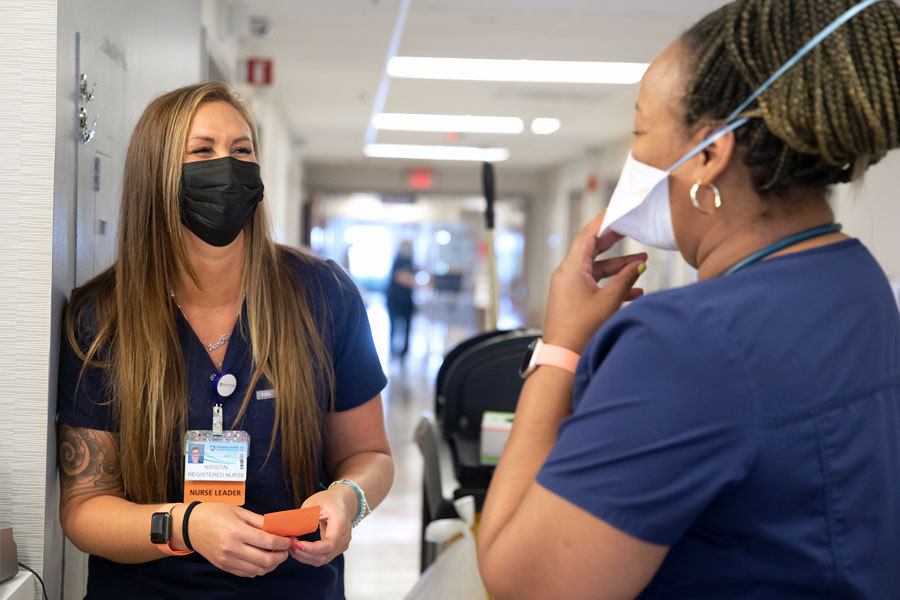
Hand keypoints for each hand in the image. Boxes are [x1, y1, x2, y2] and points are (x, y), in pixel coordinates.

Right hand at [187, 502, 292, 577]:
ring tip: (276, 554)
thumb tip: (279, 527)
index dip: (284, 542)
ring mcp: (228, 560)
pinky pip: (247, 573)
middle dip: (282, 556)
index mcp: (237, 531)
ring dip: (272, 564)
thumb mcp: (239, 511)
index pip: (269, 542)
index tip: (290, 539)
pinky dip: (259, 569)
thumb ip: (260, 521)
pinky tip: (262, 559)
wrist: (190, 526)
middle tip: (286, 549)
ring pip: (258, 570)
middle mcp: (232, 548)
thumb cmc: (215, 514)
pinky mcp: (224, 567)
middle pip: (266, 560)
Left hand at [289, 488, 354, 566]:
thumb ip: (303, 516)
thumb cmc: (330, 500)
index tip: (297, 544)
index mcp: (340, 523)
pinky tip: (299, 548)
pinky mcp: (337, 549)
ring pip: (322, 560)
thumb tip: (288, 528)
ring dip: (304, 556)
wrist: (343, 502)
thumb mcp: (315, 503)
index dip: (312, 548)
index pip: (329, 544)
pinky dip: (309, 556)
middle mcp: (344, 537)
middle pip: (324, 555)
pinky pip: (322, 558)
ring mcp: (342, 545)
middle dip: (303, 553)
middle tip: (289, 544)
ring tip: (292, 546)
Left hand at [543, 211, 646, 353]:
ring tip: (643, 261)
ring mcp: (570, 287)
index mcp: (571, 269)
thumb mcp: (609, 302)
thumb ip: (626, 280)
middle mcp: (568, 274)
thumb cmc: (581, 330)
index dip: (604, 221)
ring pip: (597, 269)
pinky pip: (595, 284)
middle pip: (592, 249)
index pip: (588, 235)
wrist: (563, 357)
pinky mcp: (574, 299)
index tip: (618, 211)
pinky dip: (613, 284)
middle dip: (615, 240)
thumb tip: (640, 264)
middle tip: (632, 229)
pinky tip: (635, 291)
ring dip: (619, 266)